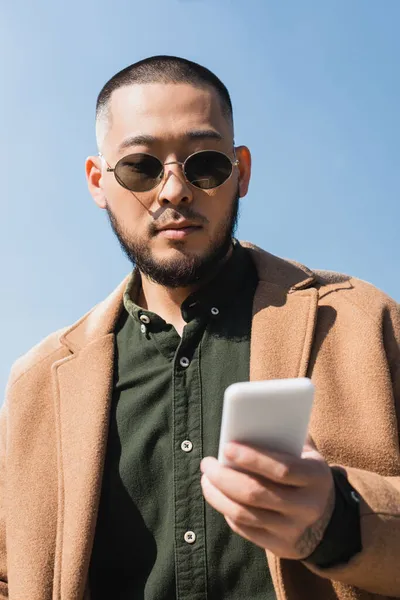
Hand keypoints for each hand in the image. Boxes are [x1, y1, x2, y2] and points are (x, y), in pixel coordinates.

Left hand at [200, 440, 334, 559]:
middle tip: (207, 464)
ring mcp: (293, 530)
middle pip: (256, 493)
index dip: (252, 458)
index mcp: (316, 477)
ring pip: (244, 514)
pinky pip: (245, 530)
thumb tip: (247, 426)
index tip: (226, 446)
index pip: (281, 469)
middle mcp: (307, 507)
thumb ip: (285, 438)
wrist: (329, 520)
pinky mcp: (280, 547)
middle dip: (224, 477)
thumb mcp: (307, 454)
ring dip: (218, 495)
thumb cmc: (306, 473)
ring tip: (207, 479)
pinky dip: (227, 512)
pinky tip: (219, 497)